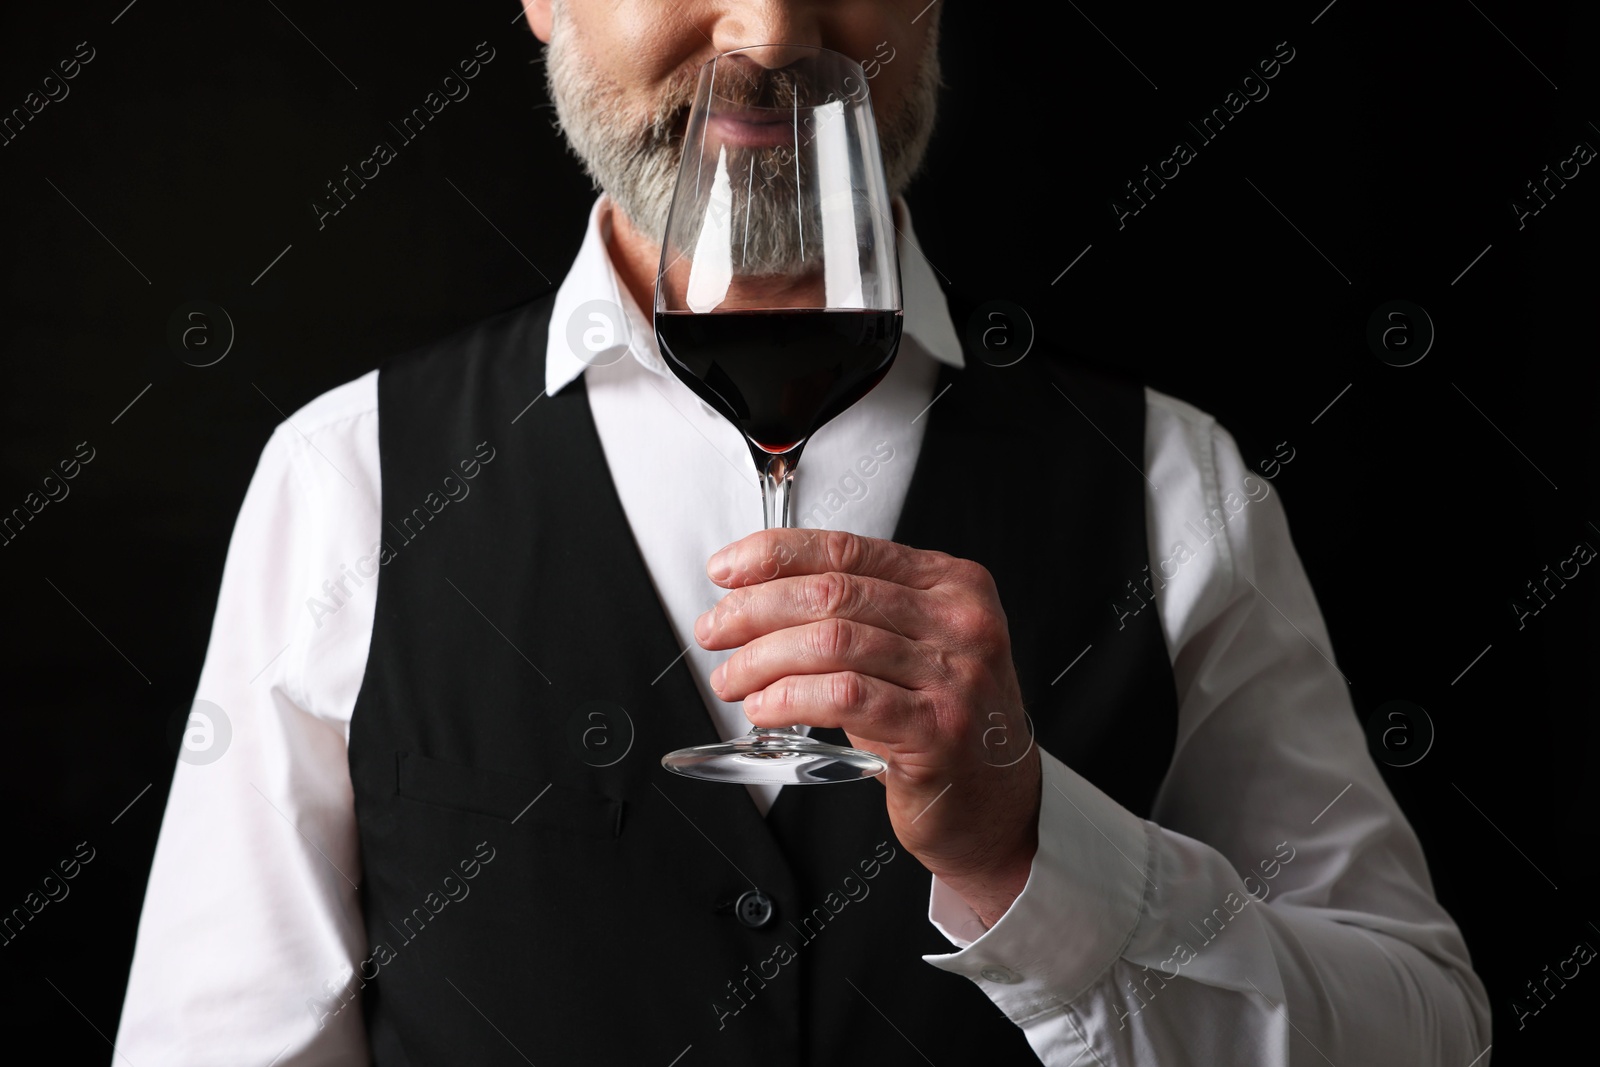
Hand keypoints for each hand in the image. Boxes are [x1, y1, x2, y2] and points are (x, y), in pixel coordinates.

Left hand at [696, 528, 1040, 926]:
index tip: (728, 570)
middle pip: (832, 593)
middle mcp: (959, 621)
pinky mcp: (937, 730)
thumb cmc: (941, 722)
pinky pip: (845, 697)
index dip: (775, 554)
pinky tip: (766, 707)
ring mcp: (955, 675)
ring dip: (762, 659)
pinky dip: (791, 697)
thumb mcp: (909, 649)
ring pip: (832, 642)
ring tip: (732, 678)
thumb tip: (756, 597)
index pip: (847, 549)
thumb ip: (855, 613)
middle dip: (755, 610)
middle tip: (716, 630)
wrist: (995, 804)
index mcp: (951, 584)